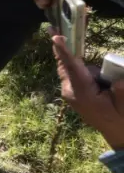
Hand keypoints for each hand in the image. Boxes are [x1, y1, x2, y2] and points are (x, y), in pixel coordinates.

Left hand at [53, 35, 123, 149]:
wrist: (118, 135)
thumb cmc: (122, 119)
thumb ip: (121, 89)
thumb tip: (116, 79)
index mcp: (83, 94)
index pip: (72, 68)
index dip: (64, 51)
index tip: (55, 36)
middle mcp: (71, 91)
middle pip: (68, 64)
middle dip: (71, 50)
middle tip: (64, 36)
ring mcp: (71, 92)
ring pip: (75, 68)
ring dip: (88, 68)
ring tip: (106, 88)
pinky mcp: (75, 92)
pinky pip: (78, 74)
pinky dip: (85, 70)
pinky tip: (103, 86)